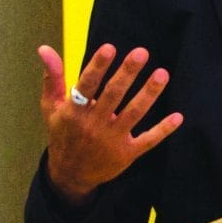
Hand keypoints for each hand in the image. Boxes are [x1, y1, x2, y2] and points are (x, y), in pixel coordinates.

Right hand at [36, 43, 183, 206]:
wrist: (70, 174)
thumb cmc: (62, 134)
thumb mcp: (51, 107)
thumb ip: (53, 77)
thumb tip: (44, 48)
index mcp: (74, 112)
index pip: (87, 85)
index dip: (98, 66)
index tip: (110, 47)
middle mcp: (94, 125)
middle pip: (113, 95)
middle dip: (128, 73)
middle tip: (141, 53)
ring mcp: (112, 140)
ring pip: (133, 114)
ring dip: (148, 94)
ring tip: (162, 74)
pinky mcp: (127, 153)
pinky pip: (148, 140)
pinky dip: (163, 130)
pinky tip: (177, 117)